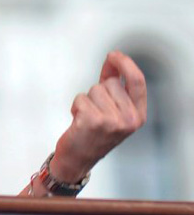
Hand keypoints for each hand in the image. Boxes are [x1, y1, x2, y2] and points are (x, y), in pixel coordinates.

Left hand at [51, 51, 146, 181]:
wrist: (77, 160)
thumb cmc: (93, 133)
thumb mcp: (112, 111)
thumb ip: (114, 86)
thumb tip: (113, 62)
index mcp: (138, 115)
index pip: (138, 81)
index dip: (126, 64)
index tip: (114, 55)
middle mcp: (129, 119)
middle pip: (110, 83)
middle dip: (97, 92)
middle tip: (95, 112)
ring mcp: (113, 121)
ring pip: (94, 90)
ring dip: (85, 101)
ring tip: (86, 118)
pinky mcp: (94, 121)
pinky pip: (81, 98)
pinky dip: (76, 106)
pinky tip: (78, 122)